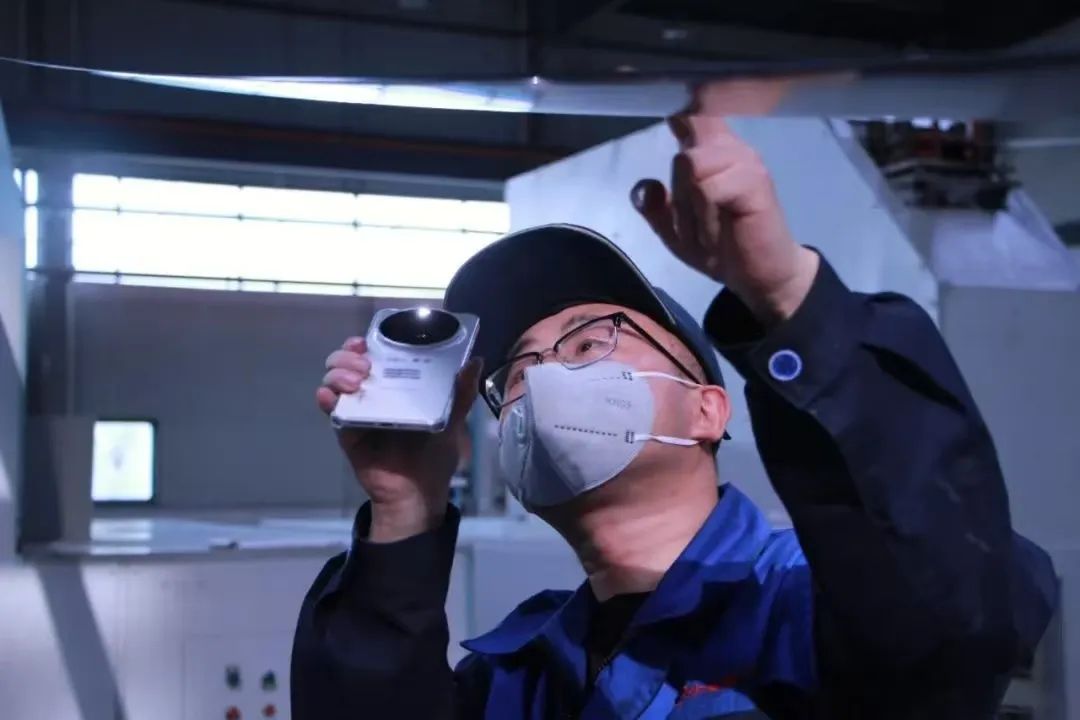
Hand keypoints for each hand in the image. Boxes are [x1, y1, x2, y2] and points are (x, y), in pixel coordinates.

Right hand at [316, 336, 483, 541]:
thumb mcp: (452, 420)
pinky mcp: (345, 430)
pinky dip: (325, 399)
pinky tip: (330, 398)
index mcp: (397, 385)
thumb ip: (461, 393)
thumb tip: (476, 361)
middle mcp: (374, 392)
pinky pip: (330, 410)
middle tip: (365, 365)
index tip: (368, 340)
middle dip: (347, 355)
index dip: (366, 342)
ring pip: (334, 379)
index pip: (375, 354)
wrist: (417, 492)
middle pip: (347, 361)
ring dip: (338, 373)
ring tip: (355, 382)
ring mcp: (357, 410)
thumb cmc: (434, 454)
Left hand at [631, 114, 818, 322]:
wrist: (758, 275)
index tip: (673, 114)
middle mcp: (728, 148)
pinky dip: (704, 219)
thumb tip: (647, 185)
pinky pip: (707, 188)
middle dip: (680, 200)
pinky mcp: (754, 181)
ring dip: (691, 211)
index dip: (679, 112)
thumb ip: (655, 207)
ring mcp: (744, 160)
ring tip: (709, 230)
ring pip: (691, 166)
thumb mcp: (675, 231)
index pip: (691, 115)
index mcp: (710, 153)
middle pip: (682, 155)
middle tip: (698, 226)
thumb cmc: (720, 246)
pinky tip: (718, 234)